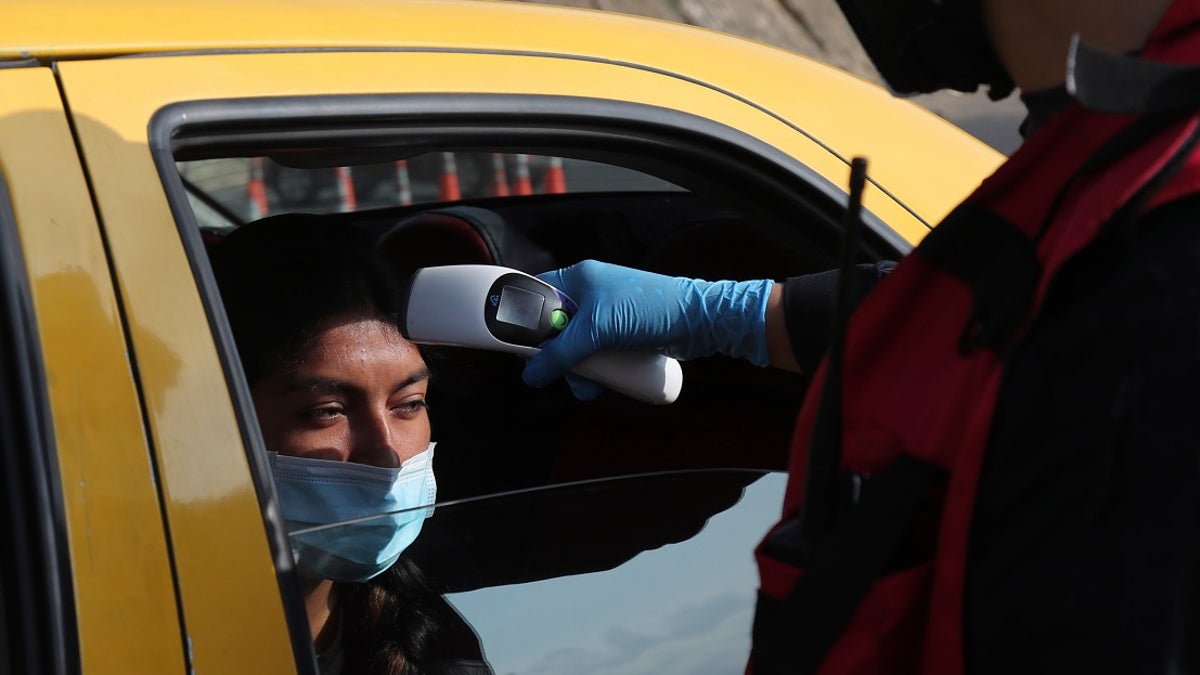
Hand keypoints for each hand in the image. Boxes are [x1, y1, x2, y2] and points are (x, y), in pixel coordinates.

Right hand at [522, 260, 773, 398]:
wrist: (700, 321)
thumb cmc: (649, 310)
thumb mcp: (597, 330)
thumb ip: (560, 353)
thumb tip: (531, 374)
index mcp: (579, 278)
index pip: (536, 295)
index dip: (524, 322)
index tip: (520, 350)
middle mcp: (590, 294)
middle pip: (554, 329)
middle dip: (557, 358)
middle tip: (561, 375)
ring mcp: (607, 315)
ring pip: (576, 347)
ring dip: (578, 371)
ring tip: (590, 387)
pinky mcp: (622, 334)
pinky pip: (598, 354)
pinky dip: (597, 370)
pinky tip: (604, 383)